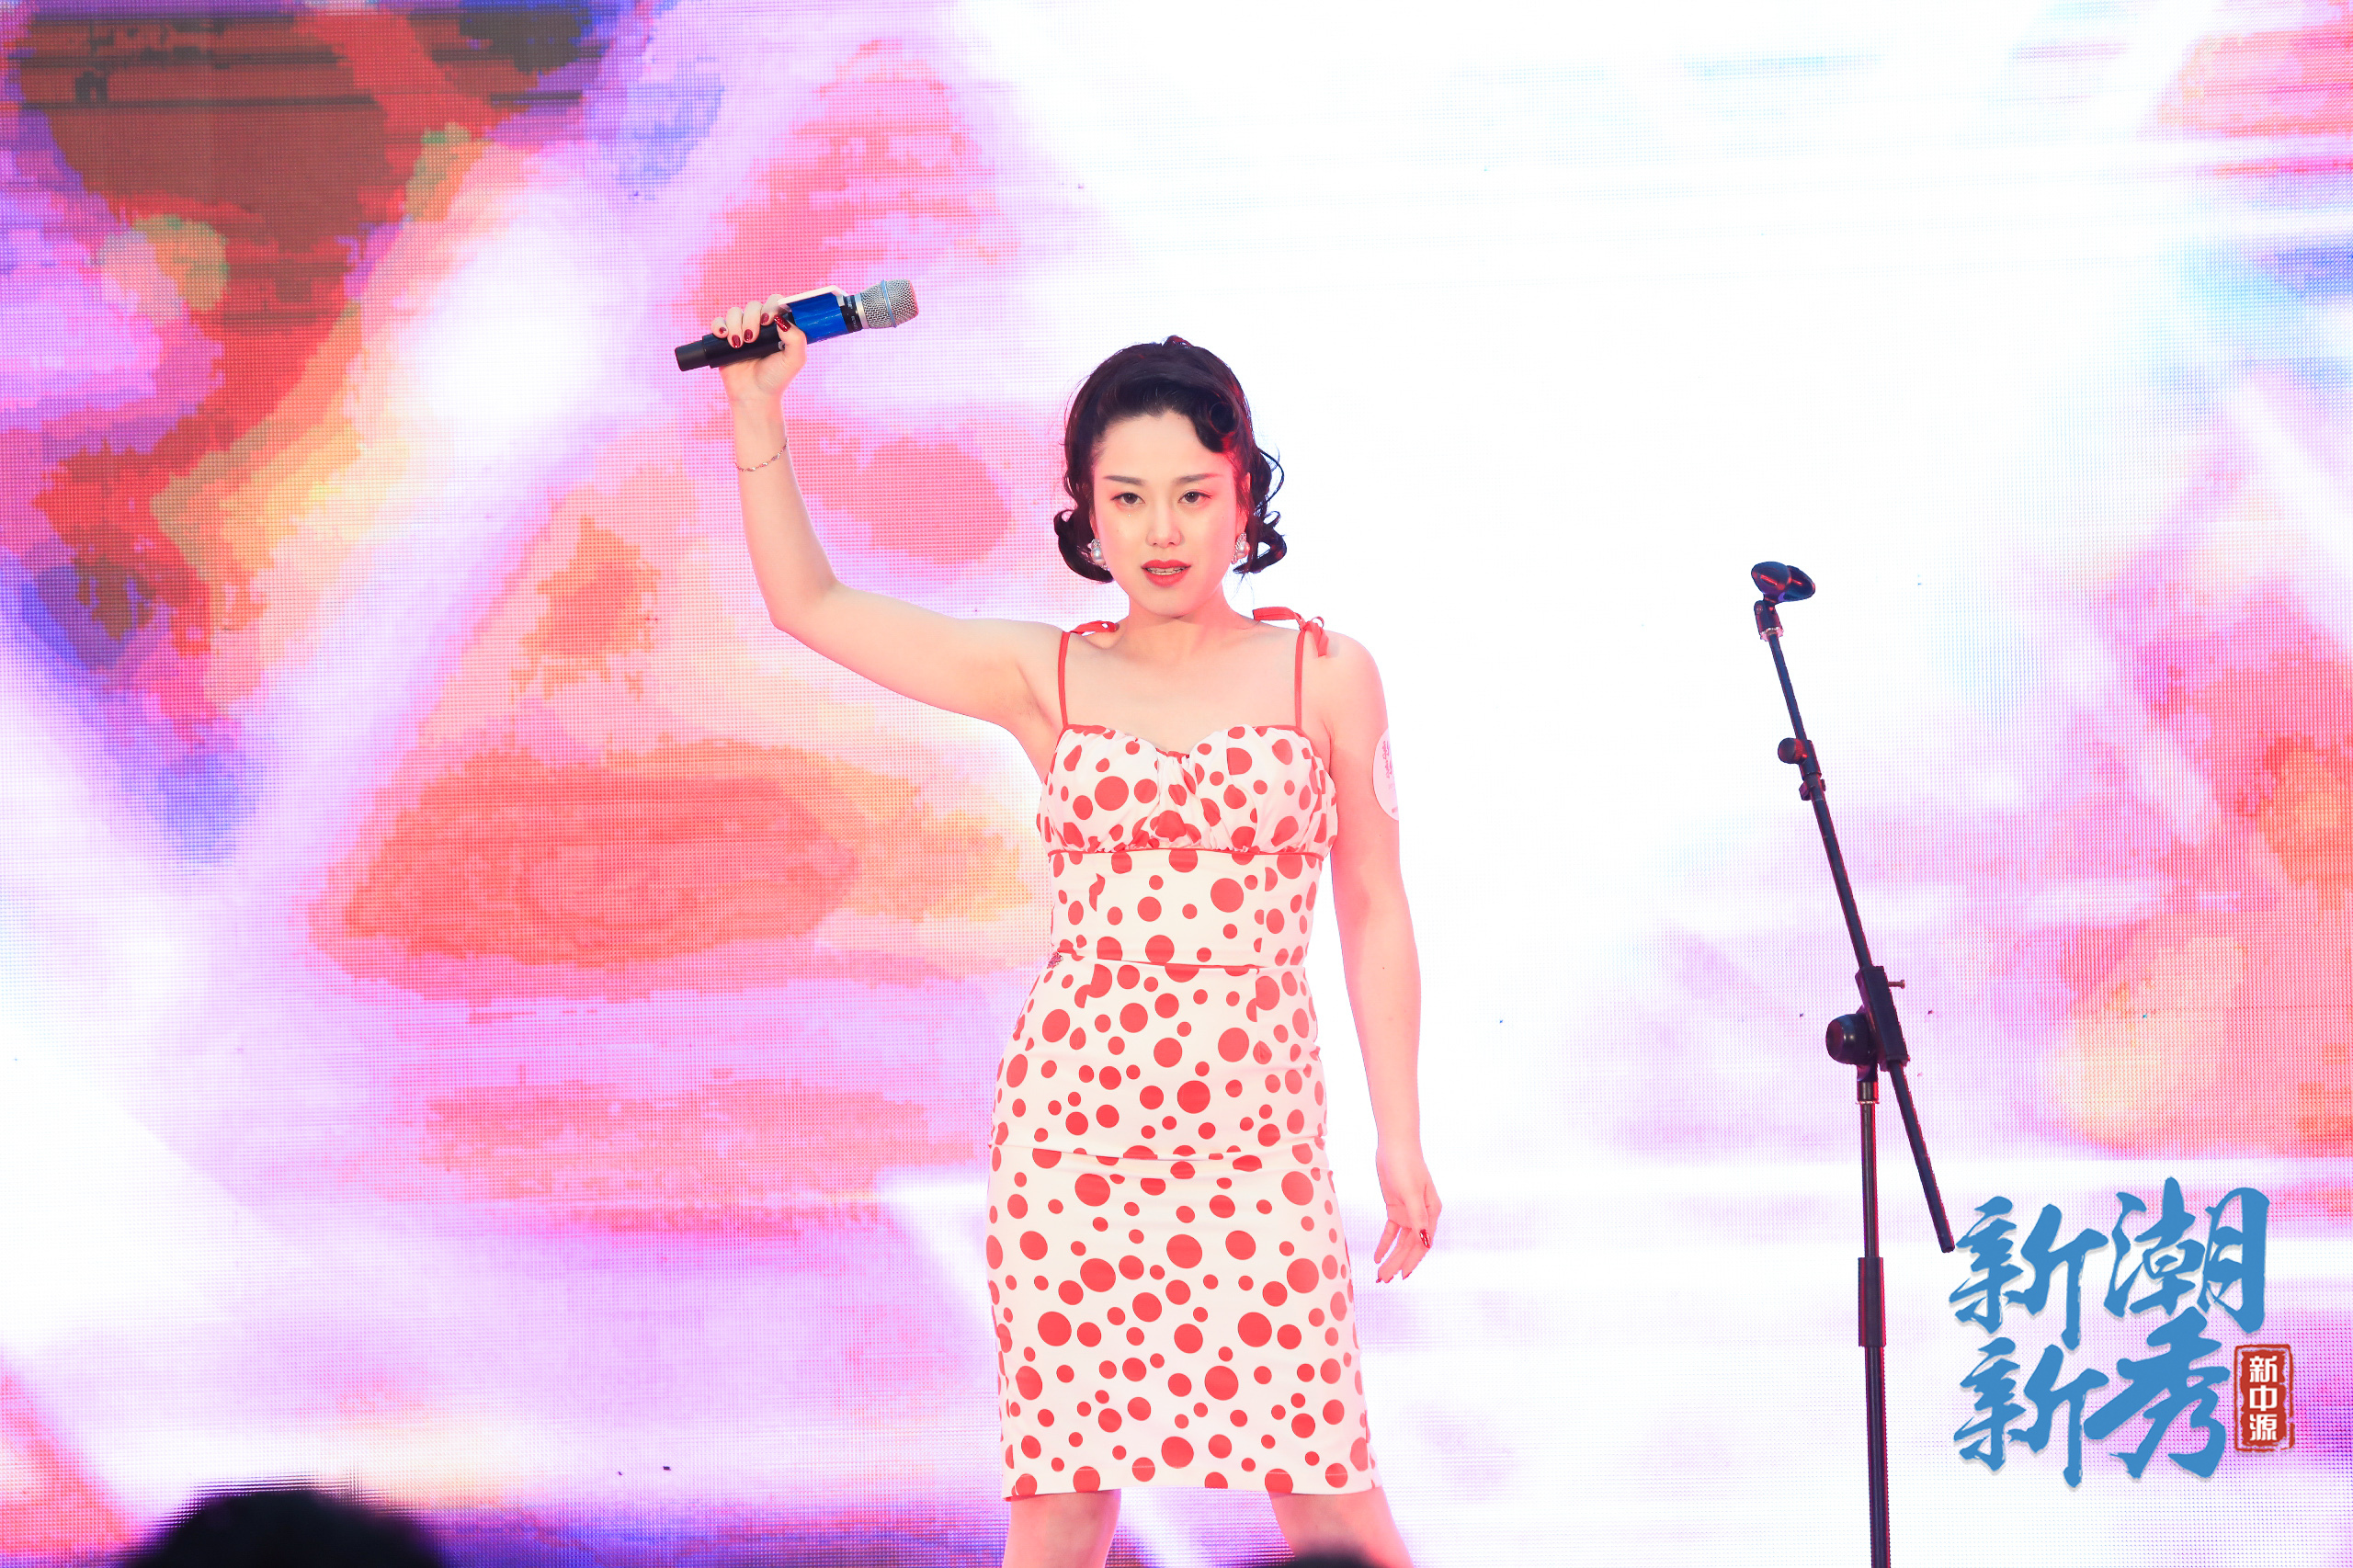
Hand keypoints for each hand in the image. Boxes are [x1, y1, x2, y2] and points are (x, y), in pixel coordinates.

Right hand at [711, 293, 807, 404]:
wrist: (754, 395)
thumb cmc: (776, 378)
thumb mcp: (795, 360)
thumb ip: (797, 339)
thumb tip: (782, 319)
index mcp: (778, 326)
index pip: (775, 303)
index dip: (771, 306)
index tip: (769, 321)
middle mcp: (760, 325)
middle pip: (753, 306)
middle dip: (752, 319)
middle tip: (752, 339)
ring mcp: (742, 330)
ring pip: (735, 312)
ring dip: (736, 325)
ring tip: (738, 344)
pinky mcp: (725, 339)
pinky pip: (718, 322)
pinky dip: (719, 326)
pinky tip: (724, 337)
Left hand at [1370, 1141, 1439, 1282]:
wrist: (1395, 1145)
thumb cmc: (1406, 1165)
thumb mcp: (1410, 1191)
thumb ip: (1416, 1217)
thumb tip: (1424, 1242)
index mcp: (1431, 1212)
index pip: (1422, 1243)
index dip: (1413, 1260)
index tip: (1403, 1275)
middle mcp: (1422, 1215)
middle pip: (1410, 1246)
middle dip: (1398, 1263)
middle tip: (1384, 1280)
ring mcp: (1409, 1212)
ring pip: (1401, 1242)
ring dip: (1391, 1258)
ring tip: (1380, 1275)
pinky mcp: (1396, 1208)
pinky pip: (1391, 1231)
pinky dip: (1384, 1244)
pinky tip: (1377, 1257)